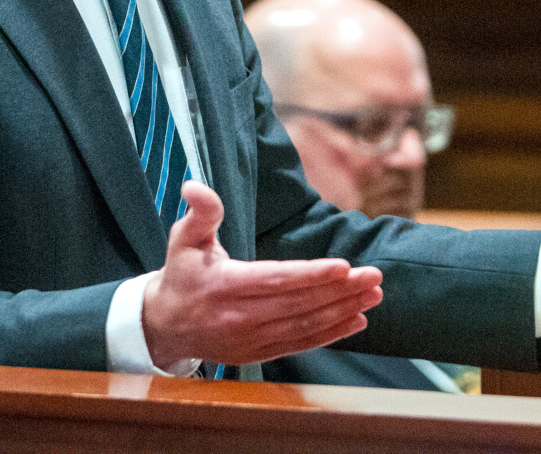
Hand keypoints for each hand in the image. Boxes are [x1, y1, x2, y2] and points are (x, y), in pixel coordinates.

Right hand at [142, 181, 382, 369]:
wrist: (166, 326)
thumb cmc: (182, 273)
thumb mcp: (184, 238)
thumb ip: (200, 213)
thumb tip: (195, 185)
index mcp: (224, 286)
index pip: (275, 280)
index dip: (311, 275)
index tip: (344, 266)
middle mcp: (240, 318)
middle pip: (298, 304)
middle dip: (341, 291)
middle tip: (374, 276)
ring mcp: (251, 340)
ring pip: (305, 326)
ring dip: (343, 311)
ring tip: (374, 295)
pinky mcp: (260, 353)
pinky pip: (301, 344)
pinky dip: (331, 334)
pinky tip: (357, 320)